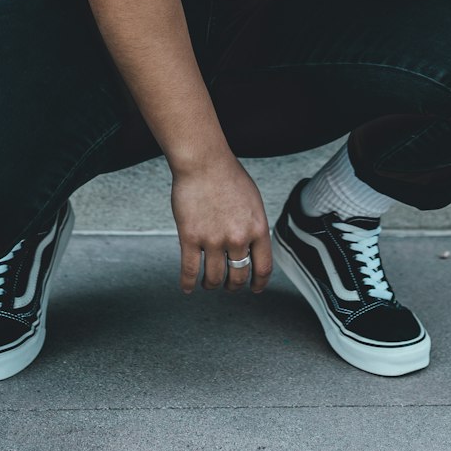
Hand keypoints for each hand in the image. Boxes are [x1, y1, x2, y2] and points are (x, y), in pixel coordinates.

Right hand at [171, 157, 272, 293]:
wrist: (203, 161)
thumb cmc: (227, 174)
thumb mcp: (253, 201)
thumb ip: (254, 226)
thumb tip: (254, 246)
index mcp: (257, 228)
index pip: (263, 268)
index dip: (259, 283)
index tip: (254, 288)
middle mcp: (237, 238)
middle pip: (239, 277)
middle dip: (234, 286)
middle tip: (229, 286)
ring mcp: (213, 240)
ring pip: (214, 278)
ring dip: (212, 285)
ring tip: (209, 284)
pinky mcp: (190, 237)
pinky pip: (190, 270)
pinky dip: (188, 283)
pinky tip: (188, 287)